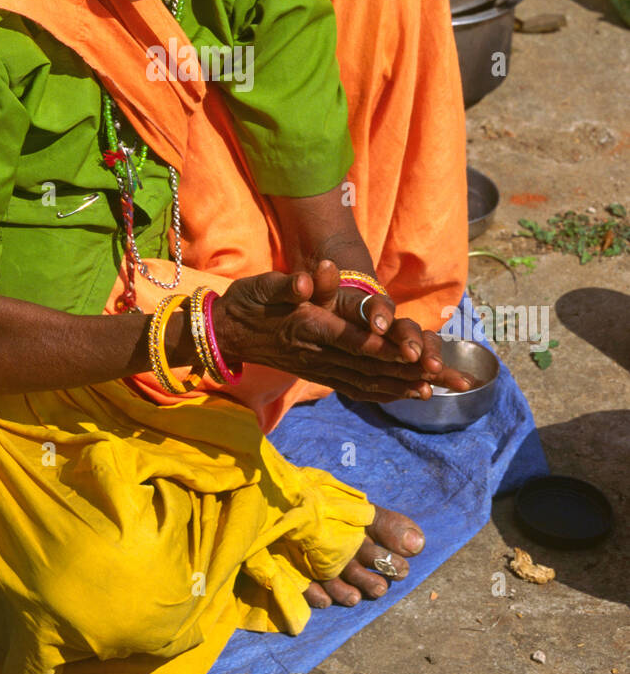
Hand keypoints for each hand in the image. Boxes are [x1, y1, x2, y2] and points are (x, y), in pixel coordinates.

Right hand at [213, 269, 472, 401]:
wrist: (225, 332)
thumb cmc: (247, 303)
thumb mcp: (264, 285)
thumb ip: (289, 284)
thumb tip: (311, 278)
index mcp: (309, 327)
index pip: (354, 340)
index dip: (386, 348)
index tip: (417, 353)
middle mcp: (318, 353)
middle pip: (371, 366)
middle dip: (411, 372)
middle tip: (448, 377)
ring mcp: (319, 367)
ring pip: (368, 381)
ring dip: (404, 387)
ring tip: (439, 390)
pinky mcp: (319, 374)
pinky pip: (358, 388)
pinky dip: (385, 393)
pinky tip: (408, 395)